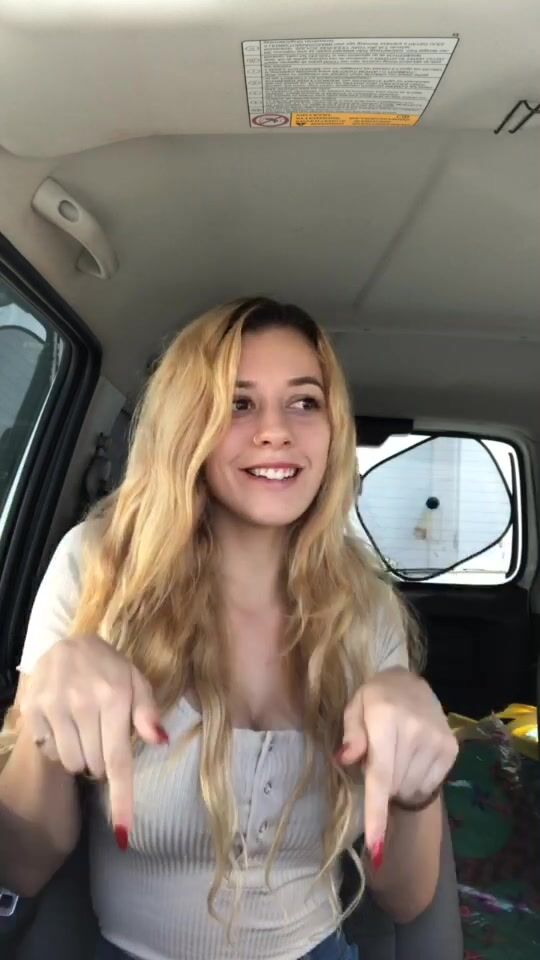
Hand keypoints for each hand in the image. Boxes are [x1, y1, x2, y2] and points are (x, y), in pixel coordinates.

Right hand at [18, 635, 166, 844]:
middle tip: (103, 733)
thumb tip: (159, 741)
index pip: (117, 760)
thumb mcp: (136, 682)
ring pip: (73, 763)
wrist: (68, 644)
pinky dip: (61, 746)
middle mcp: (82, 704)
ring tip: (85, 728)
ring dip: (82, 756)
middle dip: (103, 759)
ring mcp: (54, 706)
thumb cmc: (110, 668)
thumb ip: (147, 712)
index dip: (122, 800)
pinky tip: (65, 723)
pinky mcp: (33, 709)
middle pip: (95, 767)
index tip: (123, 836)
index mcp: (114, 697)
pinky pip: (52, 751)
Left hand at [338, 668, 457, 855]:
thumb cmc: (375, 698)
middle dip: (380, 784)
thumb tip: (345, 759)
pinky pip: (427, 785)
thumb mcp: (355, 706)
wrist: (412, 683)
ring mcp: (437, 742)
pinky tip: (411, 759)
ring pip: (409, 789)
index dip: (376, 814)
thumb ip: (351, 734)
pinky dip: (413, 781)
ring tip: (395, 755)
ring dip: (397, 784)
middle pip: (393, 787)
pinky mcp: (451, 750)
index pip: (381, 775)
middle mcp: (416, 732)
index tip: (375, 848)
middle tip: (378, 757)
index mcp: (386, 719)